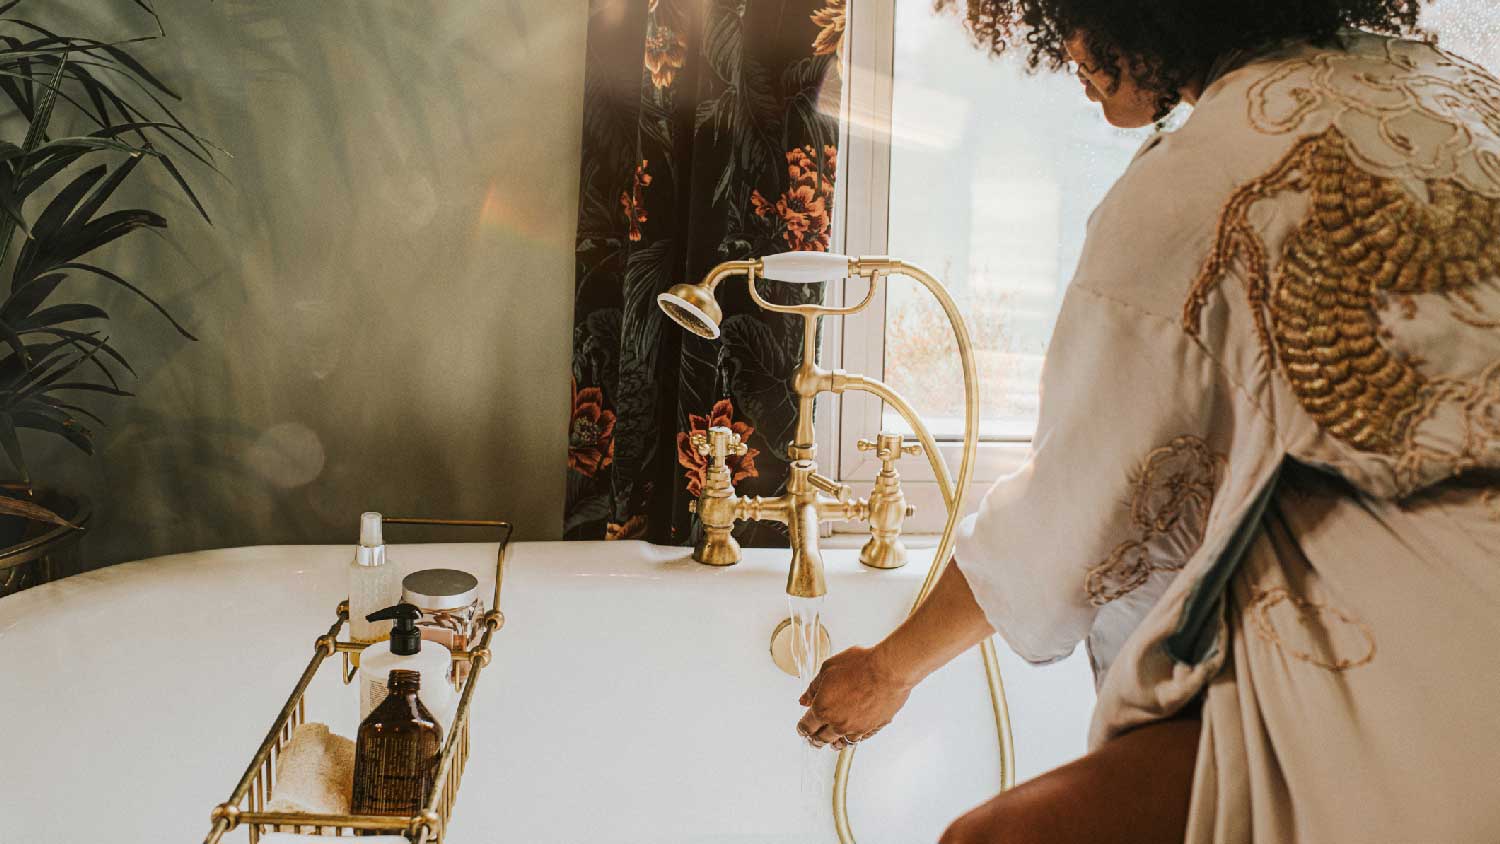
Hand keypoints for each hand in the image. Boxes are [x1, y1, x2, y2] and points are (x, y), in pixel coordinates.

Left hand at [796, 645, 913, 750]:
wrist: (889, 670)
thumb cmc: (860, 665)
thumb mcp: (828, 669)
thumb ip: (813, 688)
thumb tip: (804, 700)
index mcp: (823, 709)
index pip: (807, 726)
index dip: (802, 728)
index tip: (802, 728)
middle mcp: (839, 723)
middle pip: (822, 738)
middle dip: (815, 738)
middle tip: (813, 738)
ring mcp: (857, 728)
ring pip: (841, 742)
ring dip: (834, 742)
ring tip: (831, 743)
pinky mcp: (873, 728)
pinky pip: (859, 739)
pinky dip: (853, 738)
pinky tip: (851, 736)